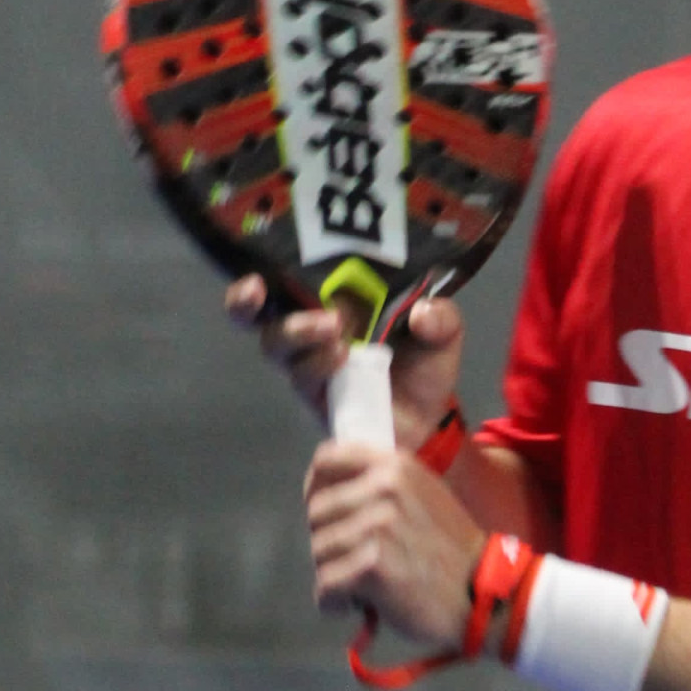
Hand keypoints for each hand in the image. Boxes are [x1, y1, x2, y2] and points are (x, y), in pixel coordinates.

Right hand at [226, 277, 464, 450]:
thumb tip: (423, 313)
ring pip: (278, 344)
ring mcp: (309, 364)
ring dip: (299, 331)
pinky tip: (341, 359)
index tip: (255, 271)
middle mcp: (308, 330)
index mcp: (329, 301)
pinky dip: (319, 364)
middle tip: (262, 291)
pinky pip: (304, 379)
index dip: (256, 274)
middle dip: (248, 302)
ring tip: (334, 331)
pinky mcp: (317, 396)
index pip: (279, 280)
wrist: (431, 420)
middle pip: (258, 314)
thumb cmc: (422, 365)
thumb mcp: (443, 334)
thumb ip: (441, 317)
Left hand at [305, 439, 483, 645]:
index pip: (327, 459)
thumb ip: (384, 486)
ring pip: (319, 551)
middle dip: (329, 543)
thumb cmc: (452, 553)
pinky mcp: (372, 565)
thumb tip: (328, 493)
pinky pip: (325, 585)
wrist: (485, 595)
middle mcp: (385, 487)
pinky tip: (358, 605)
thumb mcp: (426, 496)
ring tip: (365, 586)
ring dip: (334, 576)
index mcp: (396, 466)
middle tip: (356, 564)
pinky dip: (334, 602)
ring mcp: (378, 525)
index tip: (326, 514)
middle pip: (317, 513)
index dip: (316, 488)